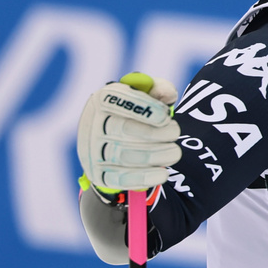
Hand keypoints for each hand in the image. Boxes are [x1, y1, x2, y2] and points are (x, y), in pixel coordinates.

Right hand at [77, 73, 181, 191]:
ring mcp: (93, 151)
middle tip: (175, 132)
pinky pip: (120, 178)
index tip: (164, 116)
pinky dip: (144, 178)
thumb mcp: (145, 97)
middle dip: (155, 132)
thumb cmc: (136, 115)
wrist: (113, 146)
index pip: (115, 99)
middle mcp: (92, 124)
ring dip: (156, 155)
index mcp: (102, 100)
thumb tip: (168, 94)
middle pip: (122, 129)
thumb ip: (158, 89)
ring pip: (124, 155)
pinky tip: (162, 174)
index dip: (142, 108)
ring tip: (174, 153)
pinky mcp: (98, 174)